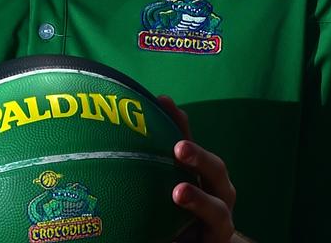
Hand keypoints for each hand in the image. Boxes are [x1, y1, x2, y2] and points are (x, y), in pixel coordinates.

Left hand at [158, 95, 236, 242]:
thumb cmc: (173, 216)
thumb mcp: (159, 188)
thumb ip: (146, 166)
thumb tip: (110, 141)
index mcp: (200, 173)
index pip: (189, 143)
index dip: (179, 121)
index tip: (163, 101)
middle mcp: (216, 192)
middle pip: (216, 169)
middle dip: (199, 156)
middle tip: (180, 148)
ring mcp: (221, 219)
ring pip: (218, 208)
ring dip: (200, 198)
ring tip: (179, 192)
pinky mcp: (217, 240)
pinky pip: (215, 231)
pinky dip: (198, 226)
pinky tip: (175, 234)